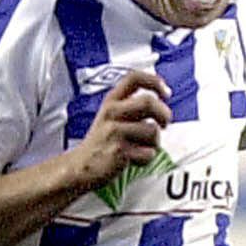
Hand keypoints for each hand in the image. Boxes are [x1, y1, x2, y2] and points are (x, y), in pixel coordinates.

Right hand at [67, 70, 171, 189]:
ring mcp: (114, 132)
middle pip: (148, 101)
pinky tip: (135, 160)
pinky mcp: (119, 151)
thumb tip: (159, 103)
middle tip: (164, 124)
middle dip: (164, 114)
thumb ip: (130, 106)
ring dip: (155, 142)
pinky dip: (146, 159)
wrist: (79, 168)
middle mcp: (112, 113)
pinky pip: (148, 153)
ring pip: (152, 130)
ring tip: (144, 148)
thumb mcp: (109, 117)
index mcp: (111, 102)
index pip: (134, 78)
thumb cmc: (100, 144)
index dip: (155, 82)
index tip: (165, 93)